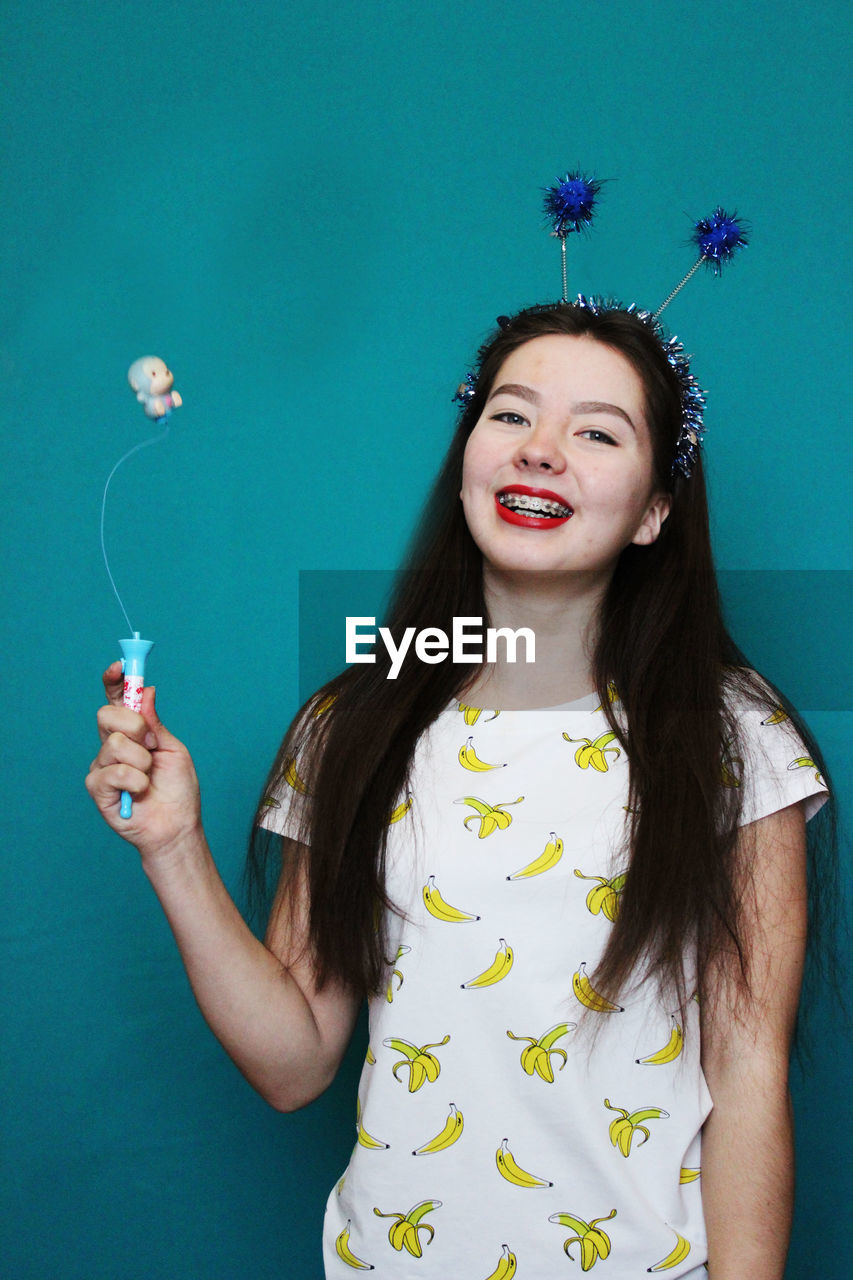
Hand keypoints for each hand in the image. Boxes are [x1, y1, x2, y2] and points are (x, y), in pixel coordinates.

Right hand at [86, 662, 201, 864]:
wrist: (176, 826)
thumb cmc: (177, 790)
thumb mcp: (173, 749)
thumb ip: (155, 722)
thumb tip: (146, 691)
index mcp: (133, 732)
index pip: (116, 700)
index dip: (115, 681)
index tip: (120, 667)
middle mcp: (113, 745)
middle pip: (107, 714)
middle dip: (135, 726)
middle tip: (152, 745)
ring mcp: (103, 765)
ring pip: (114, 744)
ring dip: (141, 761)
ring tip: (148, 778)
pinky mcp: (98, 787)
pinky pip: (113, 771)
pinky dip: (135, 781)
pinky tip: (140, 791)